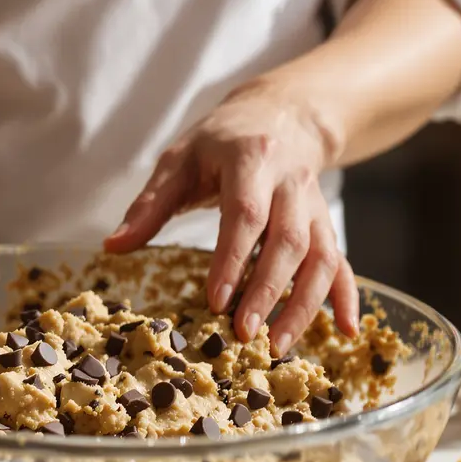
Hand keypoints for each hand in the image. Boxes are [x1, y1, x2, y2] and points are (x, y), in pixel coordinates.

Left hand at [105, 82, 358, 351]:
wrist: (282, 115)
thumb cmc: (221, 141)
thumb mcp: (179, 159)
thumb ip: (149, 205)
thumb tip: (113, 247)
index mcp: (252, 160)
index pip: (246, 214)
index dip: (233, 259)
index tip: (216, 301)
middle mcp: (292, 184)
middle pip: (289, 242)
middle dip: (268, 291)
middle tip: (244, 334)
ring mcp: (314, 206)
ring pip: (322, 257)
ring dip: (304, 305)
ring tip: (277, 346)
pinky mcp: (326, 224)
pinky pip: (342, 262)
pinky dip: (346, 297)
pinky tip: (346, 331)